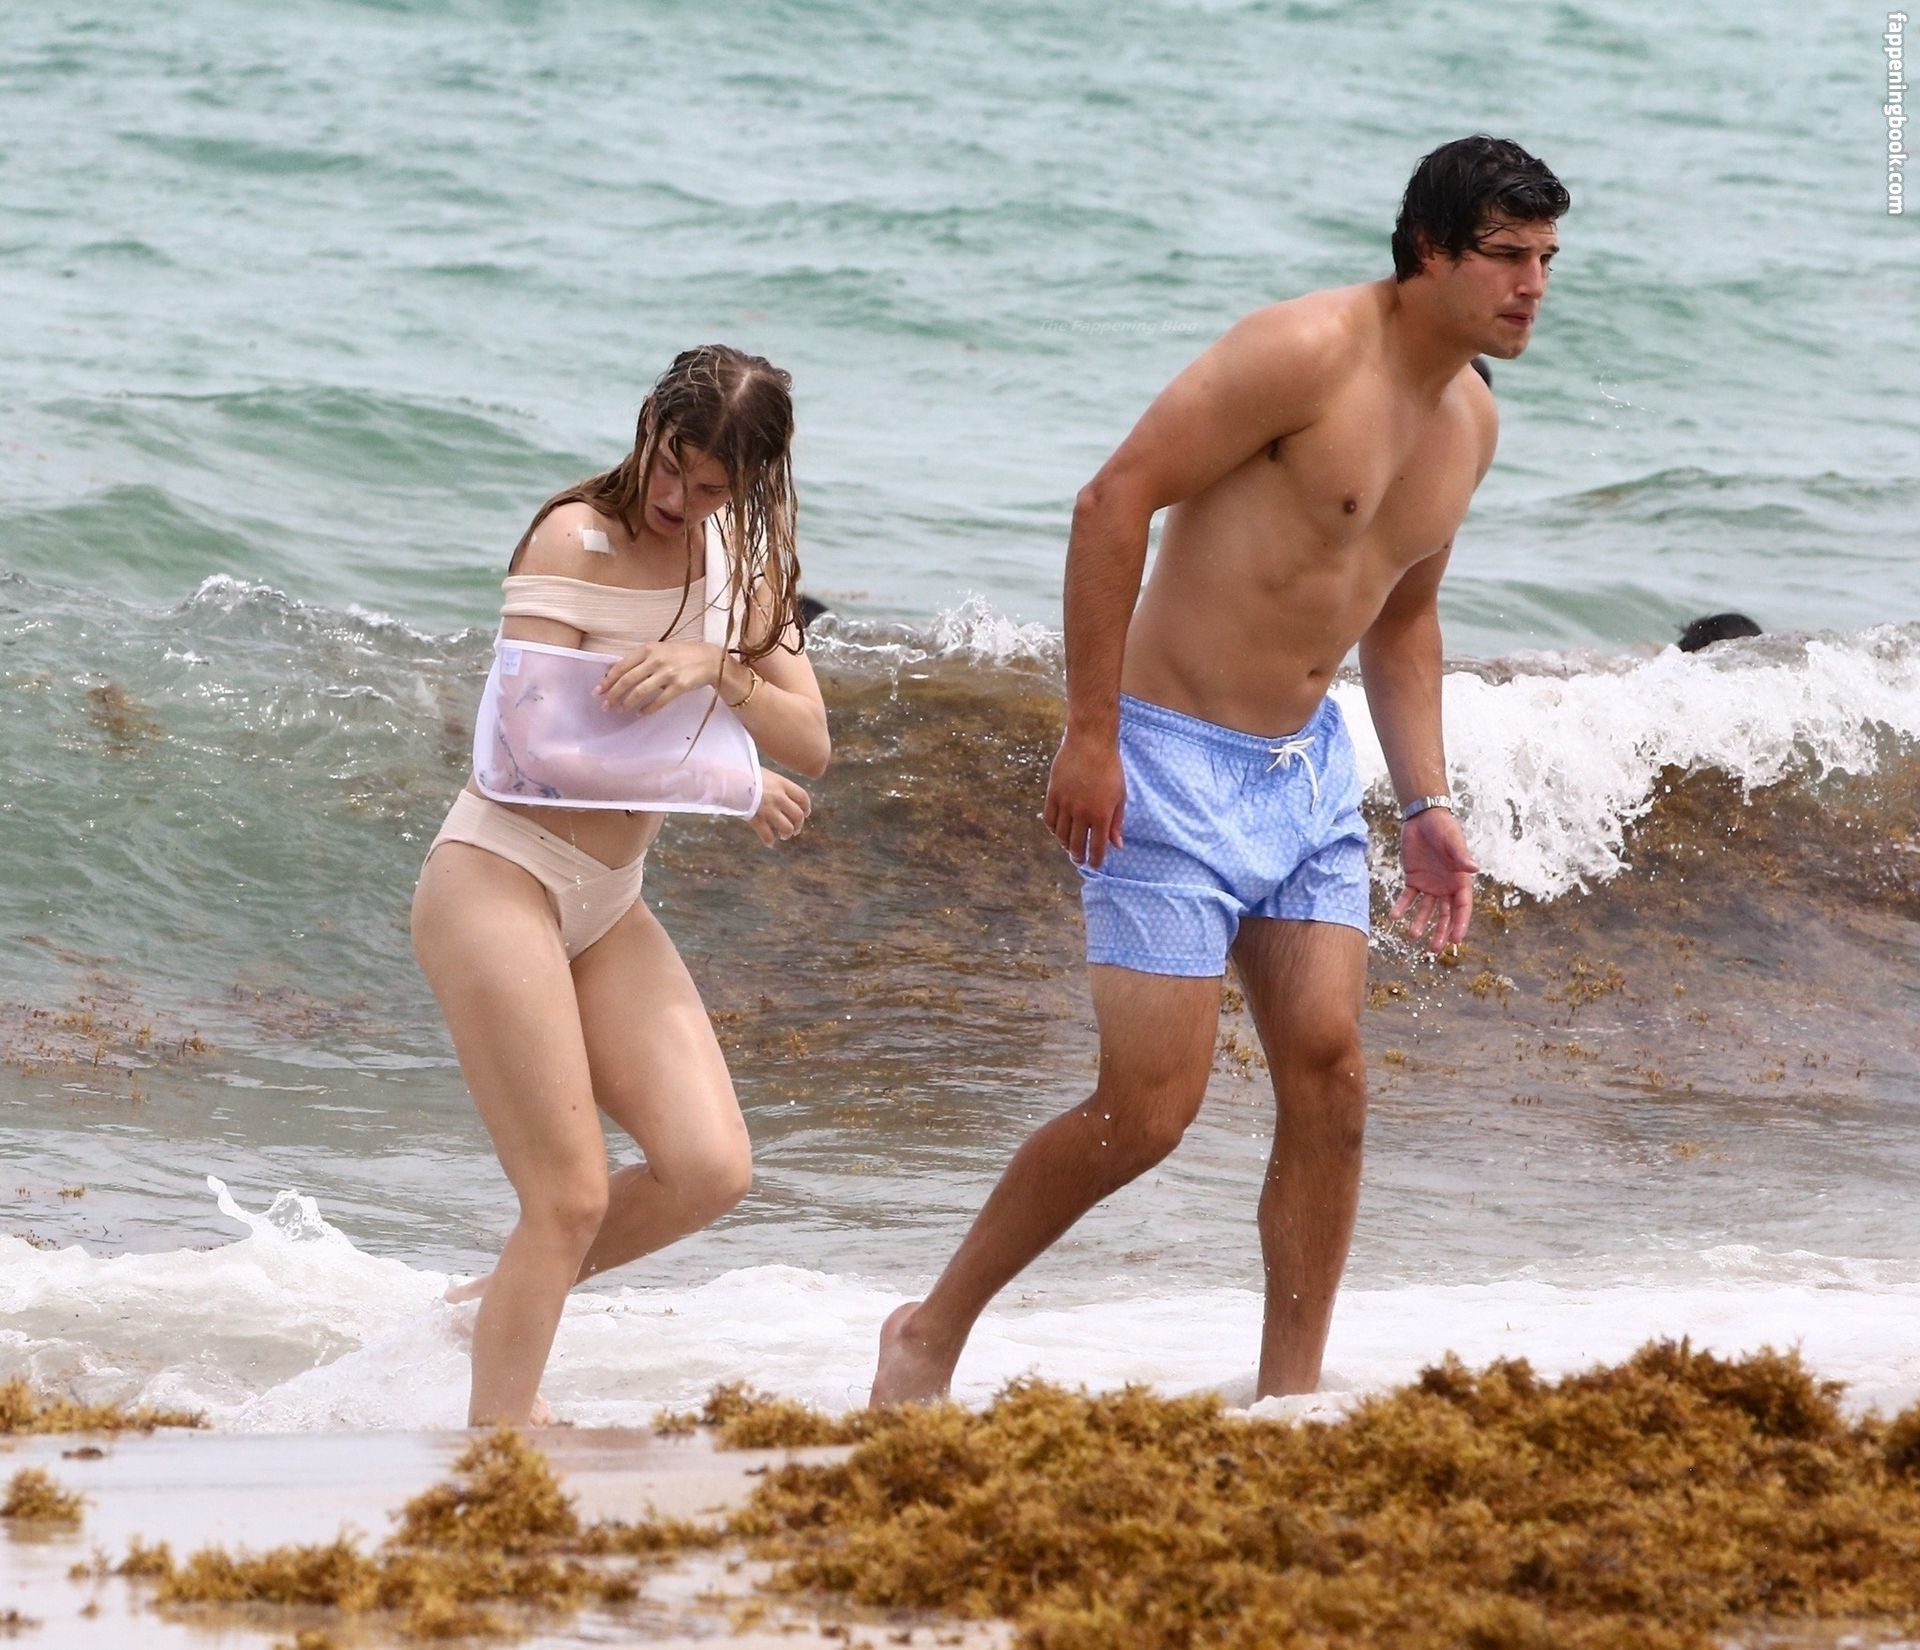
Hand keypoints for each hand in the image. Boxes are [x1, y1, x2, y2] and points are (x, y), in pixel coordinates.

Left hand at [597, 641, 722, 713]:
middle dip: (613, 694)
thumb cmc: (682, 654)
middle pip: (628, 680)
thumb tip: (616, 671)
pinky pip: (659, 701)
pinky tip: (640, 713)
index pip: (622, 666)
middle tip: (606, 706)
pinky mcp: (679, 687)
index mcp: (648, 649)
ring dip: (627, 703)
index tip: (598, 691)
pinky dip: (647, 709)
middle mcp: (656, 660)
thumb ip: (640, 659)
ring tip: (621, 710)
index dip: (608, 680)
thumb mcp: (659, 650)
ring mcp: (668, 674)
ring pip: (640, 692)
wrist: (709, 659)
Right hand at [747, 768, 810, 845]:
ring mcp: (768, 809)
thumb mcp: (762, 773)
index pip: (803, 797)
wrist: (726, 777)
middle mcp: (778, 797)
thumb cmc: (742, 773)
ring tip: (784, 835)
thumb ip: (772, 783)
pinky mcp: (756, 819)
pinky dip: (769, 841)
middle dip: (798, 825)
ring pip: (787, 828)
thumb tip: (775, 788)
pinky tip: (769, 842)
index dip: (806, 807)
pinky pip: (767, 835)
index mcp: (781, 783)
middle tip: (795, 829)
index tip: (806, 813)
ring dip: (787, 833)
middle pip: (798, 815)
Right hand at [1043, 728, 1125, 867]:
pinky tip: (1059, 831)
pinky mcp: (1052, 794)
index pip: (1097, 847)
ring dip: (1066, 845)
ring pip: (1061, 835)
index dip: (1096, 860)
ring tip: (1070, 847)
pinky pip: (1049, 820)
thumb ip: (1116, 822)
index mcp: (1101, 814)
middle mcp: (1081, 813)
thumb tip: (1117, 844)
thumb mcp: (1120, 796)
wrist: (1090, 742)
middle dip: (1079, 856)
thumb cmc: (1110, 768)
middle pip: (1077, 844)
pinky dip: (1054, 830)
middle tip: (1080, 860)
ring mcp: (1065, 804)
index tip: (1096, 865)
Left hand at [1390, 807, 1479, 952]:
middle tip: (1434, 949)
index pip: (1462, 907)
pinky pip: (1407, 896)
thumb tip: (1475, 869)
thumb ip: (1461, 856)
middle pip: (1445, 914)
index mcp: (1460, 880)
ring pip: (1426, 909)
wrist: (1423, 817)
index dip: (1460, 923)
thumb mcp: (1453, 840)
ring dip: (1420, 922)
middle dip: (1440, 931)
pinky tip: (1394, 916)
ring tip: (1412, 936)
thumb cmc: (1444, 828)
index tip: (1456, 940)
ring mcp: (1430, 884)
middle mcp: (1446, 886)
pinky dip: (1401, 906)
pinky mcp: (1413, 879)